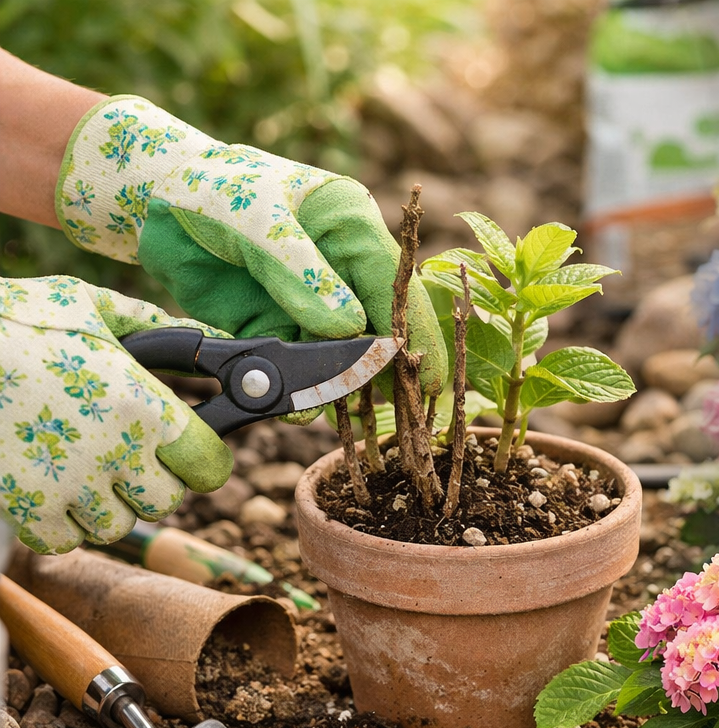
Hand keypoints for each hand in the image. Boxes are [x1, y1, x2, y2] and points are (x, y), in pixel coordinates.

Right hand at [0, 276, 230, 553]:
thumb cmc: (18, 319)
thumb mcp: (92, 306)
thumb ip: (159, 326)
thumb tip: (218, 340)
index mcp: (148, 408)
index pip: (211, 467)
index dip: (201, 461)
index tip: (186, 452)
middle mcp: (119, 452)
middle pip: (165, 502)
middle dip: (148, 484)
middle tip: (123, 457)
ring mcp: (72, 484)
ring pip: (116, 526)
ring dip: (104, 505)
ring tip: (81, 469)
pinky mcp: (27, 505)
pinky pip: (64, 540)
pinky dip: (59, 524)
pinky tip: (50, 488)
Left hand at [53, 95, 444, 398]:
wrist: (149, 198)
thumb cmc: (211, 187)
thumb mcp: (257, 220)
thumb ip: (301, 273)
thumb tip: (349, 327)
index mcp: (352, 226)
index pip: (396, 285)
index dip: (415, 333)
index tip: (428, 377)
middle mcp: (341, 267)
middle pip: (376, 326)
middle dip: (380, 367)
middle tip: (390, 405)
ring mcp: (308, 299)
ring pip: (336, 352)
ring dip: (335, 383)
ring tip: (335, 407)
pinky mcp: (274, 325)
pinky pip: (294, 363)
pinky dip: (296, 388)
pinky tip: (298, 408)